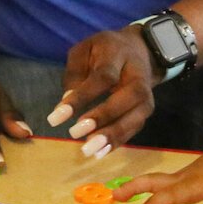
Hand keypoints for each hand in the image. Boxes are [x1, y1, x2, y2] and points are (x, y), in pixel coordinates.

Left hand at [51, 28, 157, 159]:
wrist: (141, 50)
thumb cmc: (104, 51)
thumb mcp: (84, 50)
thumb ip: (75, 74)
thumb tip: (66, 101)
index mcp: (118, 55)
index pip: (102, 78)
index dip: (81, 97)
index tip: (56, 117)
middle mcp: (137, 76)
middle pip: (126, 97)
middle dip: (101, 117)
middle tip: (75, 132)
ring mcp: (146, 95)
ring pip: (134, 117)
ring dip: (111, 135)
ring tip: (88, 150)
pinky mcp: (146, 111)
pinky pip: (134, 128)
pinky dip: (117, 142)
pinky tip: (99, 153)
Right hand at [115, 143, 202, 203]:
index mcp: (193, 183)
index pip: (172, 194)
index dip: (158, 203)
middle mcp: (181, 180)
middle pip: (154, 181)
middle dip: (135, 188)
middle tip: (115, 196)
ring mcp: (177, 180)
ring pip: (152, 181)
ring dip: (133, 187)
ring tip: (114, 196)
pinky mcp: (176, 183)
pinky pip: (156, 186)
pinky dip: (141, 190)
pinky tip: (129, 197)